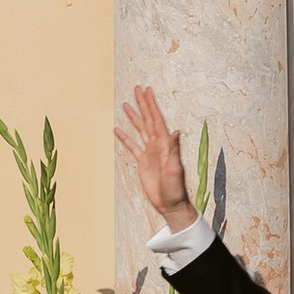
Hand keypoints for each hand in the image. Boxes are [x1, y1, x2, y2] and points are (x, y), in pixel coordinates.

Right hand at [117, 84, 199, 232]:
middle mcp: (157, 145)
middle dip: (142, 104)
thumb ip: (174, 149)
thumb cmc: (175, 189)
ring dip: (134, 117)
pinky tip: (118, 129)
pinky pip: (132, 146)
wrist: (170, 204)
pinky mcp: (143, 162)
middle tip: (137, 88)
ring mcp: (149, 152)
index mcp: (165, 144)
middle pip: (148, 119)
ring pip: (140, 129)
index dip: (151, 104)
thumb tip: (176, 131)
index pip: (156, 119)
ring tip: (126, 104)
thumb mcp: (175, 169)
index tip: (146, 90)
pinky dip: (125, 137)